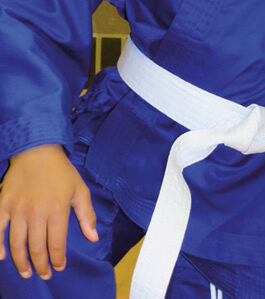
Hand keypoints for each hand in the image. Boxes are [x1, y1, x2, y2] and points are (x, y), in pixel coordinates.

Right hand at [0, 144, 97, 279]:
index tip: (59, 268)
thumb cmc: (62, 172)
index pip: (56, 243)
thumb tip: (93, 237)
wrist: (38, 151)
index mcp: (57, 209)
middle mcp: (36, 212)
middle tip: (43, 275)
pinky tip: (1, 257)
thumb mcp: (80, 190)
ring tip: (26, 272)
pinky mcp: (2, 205)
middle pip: (36, 248)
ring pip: (16, 244)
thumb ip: (87, 215)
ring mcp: (17, 209)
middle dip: (40, 266)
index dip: (57, 259)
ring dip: (20, 261)